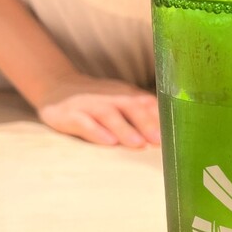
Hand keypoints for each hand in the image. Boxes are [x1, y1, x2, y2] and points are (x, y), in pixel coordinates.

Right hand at [36, 72, 160, 146]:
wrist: (57, 87)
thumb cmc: (101, 102)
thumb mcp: (123, 104)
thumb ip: (145, 116)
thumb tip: (171, 136)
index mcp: (127, 95)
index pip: (147, 104)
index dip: (161, 118)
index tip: (174, 135)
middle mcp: (110, 97)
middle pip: (131, 107)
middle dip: (146, 124)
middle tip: (159, 141)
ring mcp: (89, 104)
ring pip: (109, 115)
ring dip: (125, 129)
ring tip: (138, 144)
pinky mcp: (68, 114)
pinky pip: (83, 122)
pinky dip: (96, 131)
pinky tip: (109, 142)